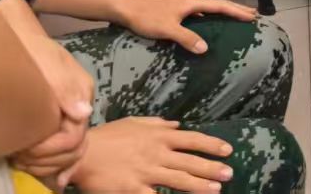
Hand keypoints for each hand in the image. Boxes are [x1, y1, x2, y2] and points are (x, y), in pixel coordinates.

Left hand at [13, 36, 94, 186]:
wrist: (18, 40)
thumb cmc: (32, 51)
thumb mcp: (49, 64)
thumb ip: (65, 89)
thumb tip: (84, 114)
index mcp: (81, 95)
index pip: (74, 137)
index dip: (49, 150)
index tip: (24, 151)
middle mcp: (79, 108)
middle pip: (74, 149)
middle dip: (48, 162)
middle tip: (19, 160)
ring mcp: (69, 115)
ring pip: (70, 154)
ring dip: (47, 166)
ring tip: (21, 163)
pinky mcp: (57, 121)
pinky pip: (65, 151)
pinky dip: (57, 167)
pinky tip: (52, 180)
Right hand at [68, 118, 235, 193]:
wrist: (81, 152)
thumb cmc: (108, 137)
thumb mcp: (135, 123)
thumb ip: (157, 124)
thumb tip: (177, 124)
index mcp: (158, 136)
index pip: (191, 139)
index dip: (211, 145)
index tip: (228, 150)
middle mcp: (156, 153)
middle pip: (190, 161)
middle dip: (212, 168)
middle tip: (229, 173)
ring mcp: (146, 172)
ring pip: (178, 179)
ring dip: (199, 185)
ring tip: (216, 189)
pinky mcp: (133, 189)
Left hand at [115, 0, 256, 54]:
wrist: (127, 8)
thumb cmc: (147, 17)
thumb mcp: (167, 29)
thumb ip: (186, 38)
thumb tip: (205, 48)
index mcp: (192, 2)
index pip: (220, 5)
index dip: (236, 11)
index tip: (252, 16)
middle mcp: (191, 1)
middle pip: (218, 3)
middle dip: (235, 8)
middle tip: (252, 14)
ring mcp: (183, 5)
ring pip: (210, 7)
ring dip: (225, 11)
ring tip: (237, 16)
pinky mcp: (177, 10)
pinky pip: (201, 12)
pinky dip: (212, 15)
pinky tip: (211, 22)